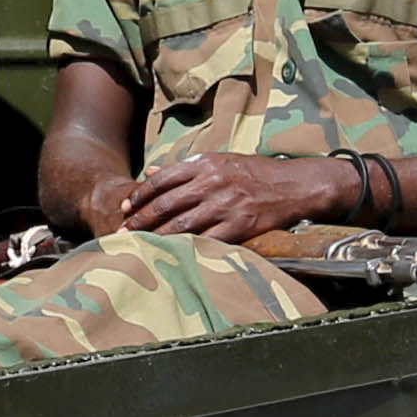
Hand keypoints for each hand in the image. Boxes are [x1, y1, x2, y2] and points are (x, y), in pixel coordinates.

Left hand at [119, 151, 355, 245]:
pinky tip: (172, 255)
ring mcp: (225, 206)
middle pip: (166, 203)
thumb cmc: (256, 172)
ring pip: (181, 224)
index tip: (124, 207)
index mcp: (206, 164)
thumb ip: (187, 168)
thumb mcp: (221, 160)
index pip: (162, 179)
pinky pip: (206, 241)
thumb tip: (153, 172)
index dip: (140, 194)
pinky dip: (186, 249)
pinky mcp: (239, 226)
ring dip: (157, 237)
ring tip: (139, 245)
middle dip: (141, 219)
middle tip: (123, 231)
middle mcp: (212, 183)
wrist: (294, 185)